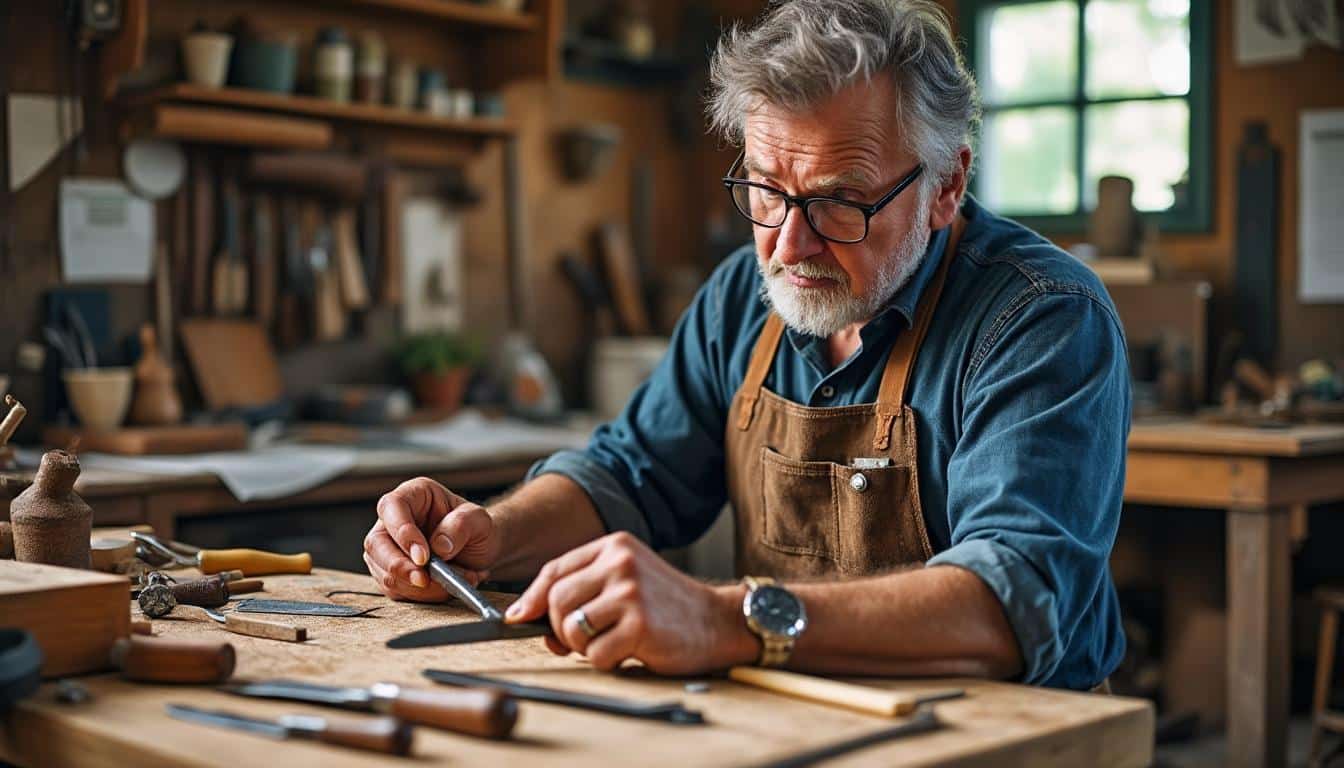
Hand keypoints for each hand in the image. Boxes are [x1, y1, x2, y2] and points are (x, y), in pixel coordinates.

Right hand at [363, 477, 500, 601]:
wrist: (480, 550)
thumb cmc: (476, 528)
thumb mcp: (479, 520)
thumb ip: (461, 525)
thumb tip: (439, 546)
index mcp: (414, 495)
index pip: (393, 507)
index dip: (403, 532)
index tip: (422, 556)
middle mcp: (394, 520)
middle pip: (377, 543)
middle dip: (400, 567)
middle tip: (424, 580)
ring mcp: (389, 547)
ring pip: (384, 571)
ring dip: (417, 586)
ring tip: (452, 581)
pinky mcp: (392, 572)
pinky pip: (395, 589)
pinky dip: (420, 595)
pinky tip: (444, 588)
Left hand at [504, 532, 754, 674]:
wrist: (717, 622)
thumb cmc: (666, 607)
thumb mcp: (625, 582)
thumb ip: (582, 591)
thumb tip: (526, 617)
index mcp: (614, 546)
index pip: (555, 570)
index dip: (531, 598)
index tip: (519, 618)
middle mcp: (620, 562)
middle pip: (556, 600)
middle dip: (560, 628)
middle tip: (581, 640)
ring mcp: (630, 592)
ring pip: (571, 628)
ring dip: (583, 647)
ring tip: (611, 643)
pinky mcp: (639, 624)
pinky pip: (595, 654)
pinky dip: (606, 661)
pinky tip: (629, 651)